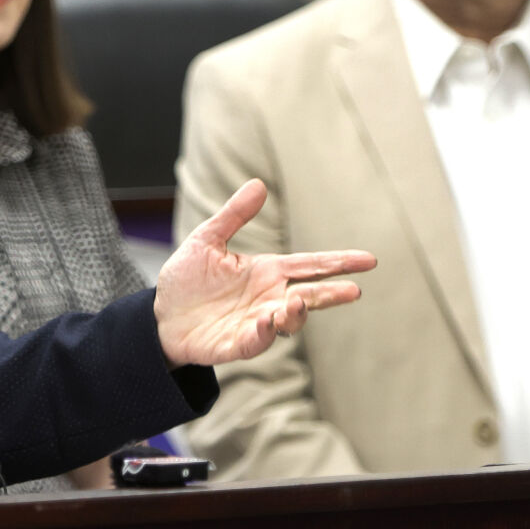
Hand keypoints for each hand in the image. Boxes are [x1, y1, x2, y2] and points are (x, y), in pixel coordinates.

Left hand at [154, 179, 374, 368]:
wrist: (160, 315)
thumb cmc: (187, 279)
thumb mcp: (207, 240)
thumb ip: (234, 215)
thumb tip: (258, 184)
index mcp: (267, 272)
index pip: (311, 266)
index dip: (339, 262)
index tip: (368, 260)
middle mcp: (269, 298)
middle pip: (309, 295)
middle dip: (332, 293)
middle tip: (354, 289)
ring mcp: (257, 322)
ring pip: (289, 321)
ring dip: (297, 313)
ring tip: (298, 302)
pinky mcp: (238, 344)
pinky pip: (258, 341)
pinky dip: (266, 333)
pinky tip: (268, 321)